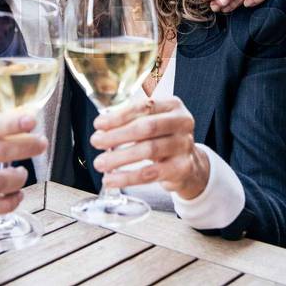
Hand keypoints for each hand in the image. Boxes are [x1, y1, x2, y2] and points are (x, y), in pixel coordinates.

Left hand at [90, 97, 209, 199]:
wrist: (189, 164)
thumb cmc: (163, 139)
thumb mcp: (152, 122)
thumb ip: (130, 120)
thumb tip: (101, 129)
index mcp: (172, 106)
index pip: (143, 106)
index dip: (118, 116)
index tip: (98, 124)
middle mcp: (182, 123)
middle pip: (146, 127)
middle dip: (116, 135)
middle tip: (96, 142)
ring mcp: (185, 145)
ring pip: (148, 150)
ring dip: (119, 158)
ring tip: (100, 163)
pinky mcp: (182, 168)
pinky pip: (150, 174)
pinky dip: (127, 177)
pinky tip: (111, 179)